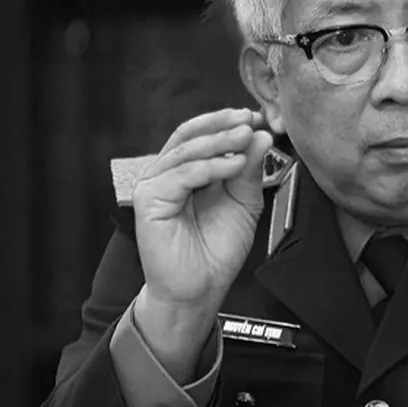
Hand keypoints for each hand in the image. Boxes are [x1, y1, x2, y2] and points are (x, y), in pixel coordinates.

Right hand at [132, 108, 273, 311]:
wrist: (200, 289)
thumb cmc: (216, 250)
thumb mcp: (243, 203)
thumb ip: (249, 171)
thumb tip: (259, 135)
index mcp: (186, 170)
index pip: (202, 135)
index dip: (227, 122)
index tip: (257, 117)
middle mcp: (167, 173)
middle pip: (190, 135)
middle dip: (223, 125)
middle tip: (251, 120)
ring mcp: (154, 185)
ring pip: (186, 150)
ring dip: (220, 141)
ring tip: (247, 136)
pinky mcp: (148, 201)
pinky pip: (181, 174)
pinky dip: (210, 166)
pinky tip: (234, 165)